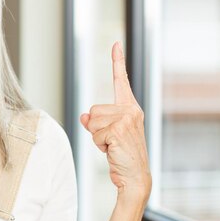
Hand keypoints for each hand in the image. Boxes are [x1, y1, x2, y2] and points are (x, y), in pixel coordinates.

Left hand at [80, 42, 150, 199]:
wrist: (135, 177)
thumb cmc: (122, 155)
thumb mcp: (107, 135)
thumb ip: (96, 122)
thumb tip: (84, 116)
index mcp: (130, 108)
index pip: (121, 80)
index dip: (117, 61)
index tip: (115, 44)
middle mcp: (131, 110)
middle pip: (93, 110)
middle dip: (95, 128)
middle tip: (111, 142)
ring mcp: (127, 119)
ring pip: (91, 122)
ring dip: (97, 137)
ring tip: (112, 146)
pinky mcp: (119, 129)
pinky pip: (94, 133)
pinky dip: (99, 145)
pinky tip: (113, 151)